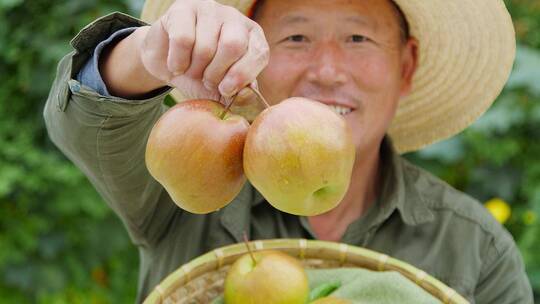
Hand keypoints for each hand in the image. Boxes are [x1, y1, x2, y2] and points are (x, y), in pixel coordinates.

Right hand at [139, 0, 269, 101]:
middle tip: (207, 81)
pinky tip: (176, 64)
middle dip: (216, 73)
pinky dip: (177, 61)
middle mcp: (235, 19)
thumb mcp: (222, 92)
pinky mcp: (184, 8)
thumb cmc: (201, 76)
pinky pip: (182, 40)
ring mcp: (210, 9)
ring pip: (205, 47)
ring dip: (194, 69)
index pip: (259, 53)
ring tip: (191, 71)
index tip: (225, 90)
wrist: (166, 64)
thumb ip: (240, 96)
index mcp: (252, 37)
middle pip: (233, 46)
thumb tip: (248, 92)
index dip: (243, 75)